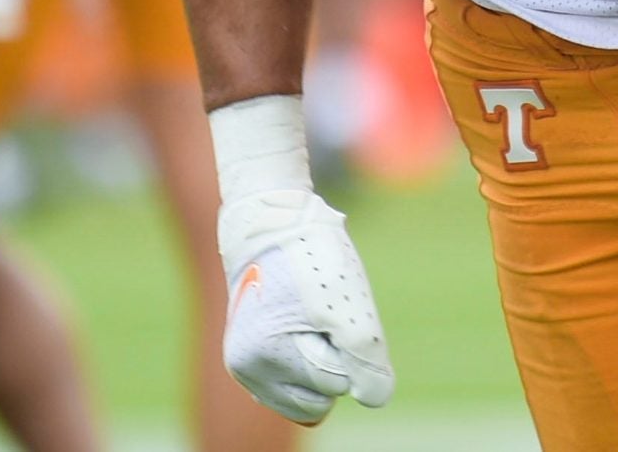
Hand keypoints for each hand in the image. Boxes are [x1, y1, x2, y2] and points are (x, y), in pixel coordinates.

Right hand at [212, 96, 394, 424]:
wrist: (272, 219)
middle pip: (321, 394)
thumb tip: (372, 398)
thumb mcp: (351, 306)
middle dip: (332, 358)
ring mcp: (245, 366)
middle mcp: (248, 370)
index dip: (347, 344)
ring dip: (319, 358)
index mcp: (266, 357)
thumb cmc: (313, 258)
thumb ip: (366, 360)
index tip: (330, 307)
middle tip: (321, 312)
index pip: (338, 382)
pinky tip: (299, 328)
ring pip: (308, 392)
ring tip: (308, 317)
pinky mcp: (248, 357)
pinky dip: (305, 360)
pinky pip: (293, 384)